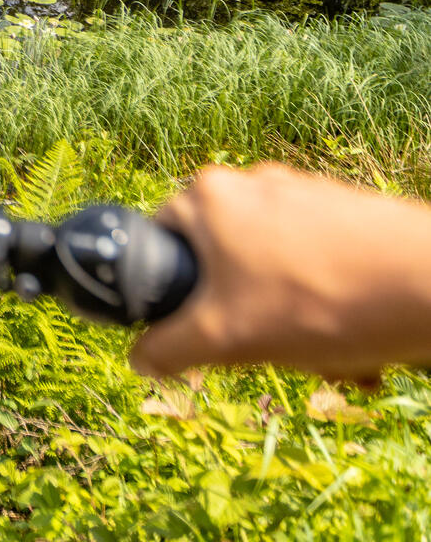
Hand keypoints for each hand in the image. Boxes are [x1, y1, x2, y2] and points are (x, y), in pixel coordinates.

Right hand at [130, 163, 430, 384]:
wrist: (426, 286)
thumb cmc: (317, 303)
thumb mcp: (225, 338)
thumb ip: (170, 348)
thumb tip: (140, 359)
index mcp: (210, 197)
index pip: (161, 237)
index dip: (171, 290)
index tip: (196, 327)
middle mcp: (255, 182)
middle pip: (224, 261)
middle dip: (245, 316)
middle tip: (267, 348)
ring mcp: (306, 194)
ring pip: (275, 270)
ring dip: (293, 321)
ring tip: (323, 355)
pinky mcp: (348, 212)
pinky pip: (318, 266)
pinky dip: (328, 307)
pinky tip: (354, 343)